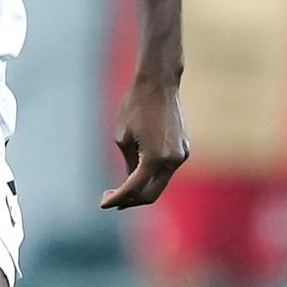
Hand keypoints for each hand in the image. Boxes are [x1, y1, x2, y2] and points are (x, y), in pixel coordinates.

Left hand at [100, 77, 187, 209]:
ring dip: (141, 189)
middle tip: (112, 200)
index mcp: (155, 158)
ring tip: (121, 189)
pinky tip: (137, 173)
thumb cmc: (135, 105)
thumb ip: (128, 164)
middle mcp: (172, 160)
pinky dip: (152, 176)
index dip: (117, 198)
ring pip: (160, 183)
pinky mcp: (184, 149)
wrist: (159, 83)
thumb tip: (130, 182)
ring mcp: (181, 155)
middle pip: (151, 194)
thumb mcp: (122, 137)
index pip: (133, 188)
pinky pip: (167, 170)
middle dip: (130, 200)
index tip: (103, 203)